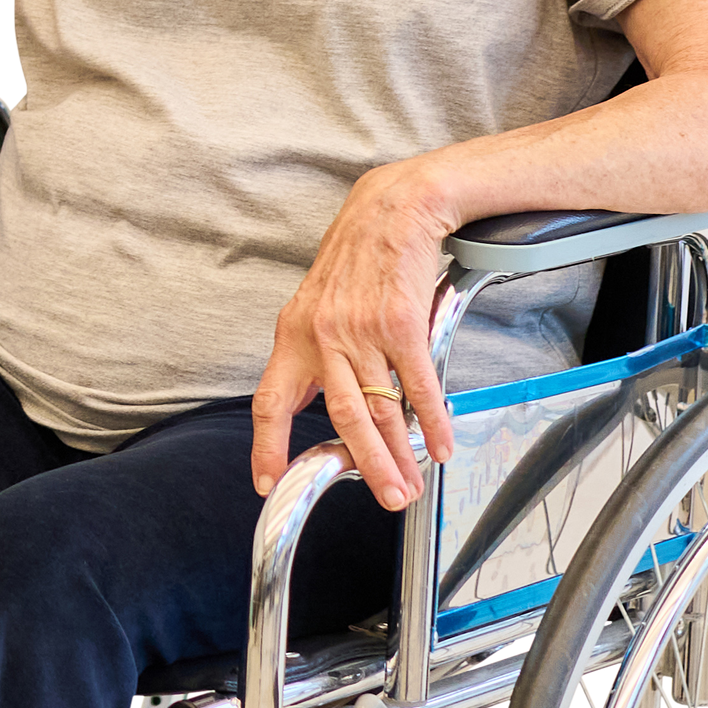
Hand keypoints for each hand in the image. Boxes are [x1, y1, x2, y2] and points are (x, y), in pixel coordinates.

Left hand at [250, 165, 456, 509]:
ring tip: (409, 483)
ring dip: (398, 454)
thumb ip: (312, 352)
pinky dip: (432, 419)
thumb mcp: (316, 304)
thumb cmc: (357, 257)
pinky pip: (417, 383)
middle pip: (341, 417)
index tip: (267, 481)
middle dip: (364, 466)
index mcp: (293, 336)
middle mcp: (322, 337)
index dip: (266, 445)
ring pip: (380, 408)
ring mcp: (361, 331)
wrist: (391, 209)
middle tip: (384, 497)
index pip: (270, 401)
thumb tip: (316, 400)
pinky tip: (440, 443)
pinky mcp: (400, 323)